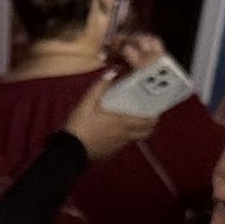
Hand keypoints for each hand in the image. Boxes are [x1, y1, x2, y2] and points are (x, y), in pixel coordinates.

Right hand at [59, 36, 165, 162]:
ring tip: (133, 119)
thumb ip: (100, 86)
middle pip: (146, 131)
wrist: (69, 151)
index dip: (154, 116)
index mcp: (122, 122)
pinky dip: (127, 136)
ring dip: (139, 129)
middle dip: (150, 123)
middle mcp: (124, 135)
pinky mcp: (111, 151)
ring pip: (136, 137)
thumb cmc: (79, 127)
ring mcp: (118, 145)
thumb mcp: (86, 102)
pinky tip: (117, 129)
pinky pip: (125, 143)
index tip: (155, 108)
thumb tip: (113, 71)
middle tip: (146, 113)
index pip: (147, 121)